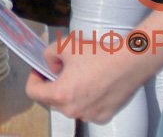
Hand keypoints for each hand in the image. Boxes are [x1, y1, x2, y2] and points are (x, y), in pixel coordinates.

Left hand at [25, 39, 147, 123]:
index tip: (39, 69)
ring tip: (79, 76)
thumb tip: (50, 65)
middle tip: (59, 70)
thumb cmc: (97, 54)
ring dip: (68, 93)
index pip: (33, 92)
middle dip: (51, 85)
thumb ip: (48, 54)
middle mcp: (73, 111)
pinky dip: (85, 99)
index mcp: (60, 95)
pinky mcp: (104, 117)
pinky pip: (86, 110)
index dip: (33, 78)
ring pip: (69, 106)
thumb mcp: (64, 45)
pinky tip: (94, 84)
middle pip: (50, 100)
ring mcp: (89, 116)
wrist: (130, 62)